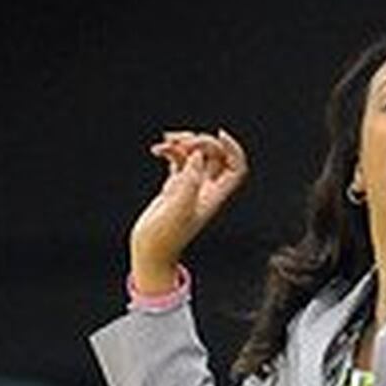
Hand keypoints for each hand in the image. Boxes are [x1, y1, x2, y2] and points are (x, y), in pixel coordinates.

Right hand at [128, 129, 247, 292]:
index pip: (236, 168)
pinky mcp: (173, 186)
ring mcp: (189, 187)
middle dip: (202, 141)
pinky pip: (178, 160)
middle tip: (184, 143)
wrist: (148, 251)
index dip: (233, 148)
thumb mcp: (177, 209)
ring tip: (167, 141)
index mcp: (213, 196)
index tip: (219, 134)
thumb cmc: (164, 237)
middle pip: (216, 156)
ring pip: (196, 155)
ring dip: (184, 142)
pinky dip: (169, 150)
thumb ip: (188, 181)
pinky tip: (156, 150)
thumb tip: (197, 155)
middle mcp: (205, 190)